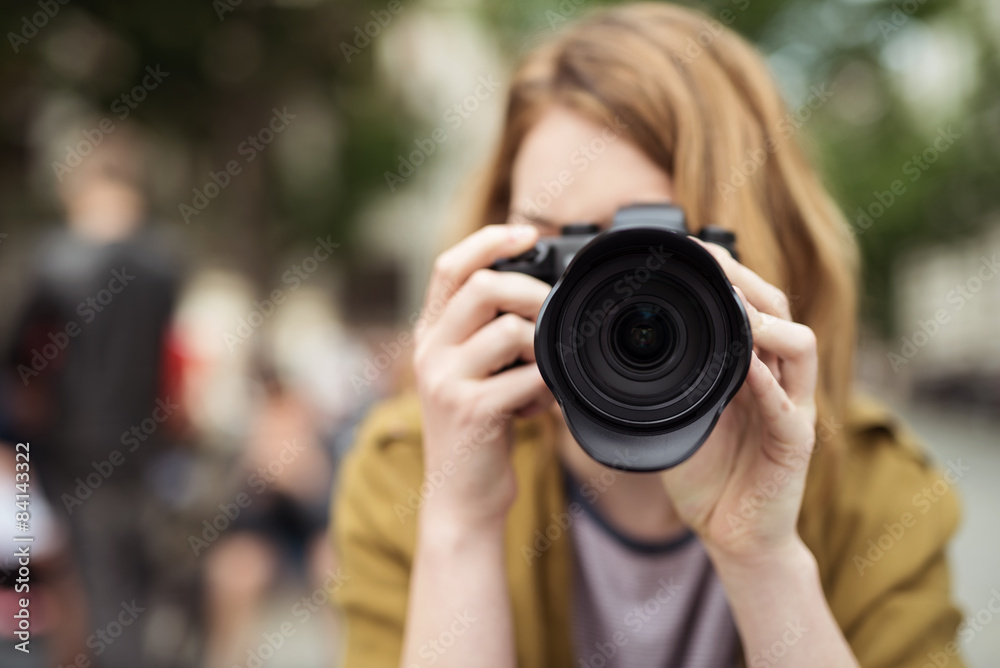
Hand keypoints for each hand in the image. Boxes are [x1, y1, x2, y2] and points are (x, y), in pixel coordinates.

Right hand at [413, 224, 553, 530]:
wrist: (460, 498)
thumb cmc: (476, 432)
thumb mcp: (471, 374)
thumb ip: (488, 334)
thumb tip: (540, 294)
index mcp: (430, 335)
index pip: (449, 266)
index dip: (489, 240)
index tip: (528, 232)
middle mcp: (430, 352)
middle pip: (481, 286)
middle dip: (530, 290)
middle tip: (553, 312)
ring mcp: (446, 382)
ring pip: (510, 330)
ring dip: (544, 345)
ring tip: (548, 370)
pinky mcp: (471, 411)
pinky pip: (526, 378)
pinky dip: (549, 386)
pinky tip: (546, 403)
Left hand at [660, 242, 818, 560]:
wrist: (730, 534)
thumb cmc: (706, 474)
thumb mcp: (677, 416)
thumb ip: (663, 383)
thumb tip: (612, 354)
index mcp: (750, 367)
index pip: (753, 304)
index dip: (729, 272)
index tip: (692, 249)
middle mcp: (777, 379)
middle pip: (779, 310)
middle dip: (746, 280)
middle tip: (710, 262)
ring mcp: (792, 408)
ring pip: (799, 345)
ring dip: (765, 322)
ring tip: (733, 307)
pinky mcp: (795, 443)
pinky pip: (787, 405)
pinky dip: (766, 382)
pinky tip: (745, 365)